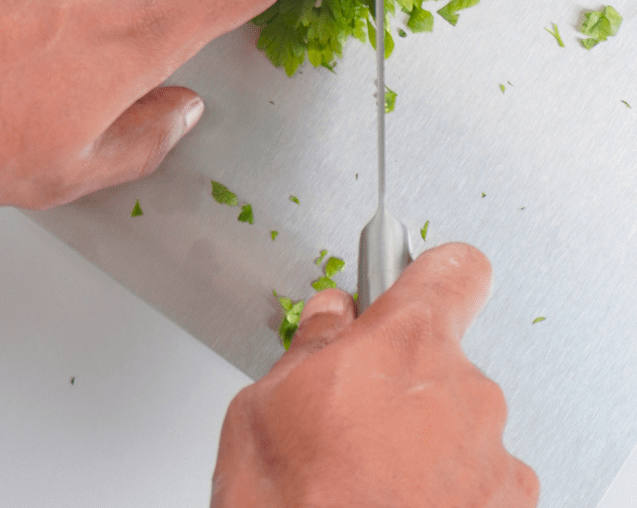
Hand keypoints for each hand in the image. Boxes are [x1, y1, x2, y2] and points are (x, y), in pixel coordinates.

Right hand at [211, 243, 538, 507]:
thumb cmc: (290, 504)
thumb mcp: (263, 405)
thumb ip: (311, 346)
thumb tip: (332, 317)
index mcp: (406, 345)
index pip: (454, 271)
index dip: (435, 274)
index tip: (416, 279)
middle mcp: (465, 392)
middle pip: (442, 358)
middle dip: (403, 380)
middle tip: (352, 418)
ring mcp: (493, 459)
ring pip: (460, 424)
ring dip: (426, 441)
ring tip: (369, 478)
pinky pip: (482, 482)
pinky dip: (450, 492)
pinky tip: (398, 504)